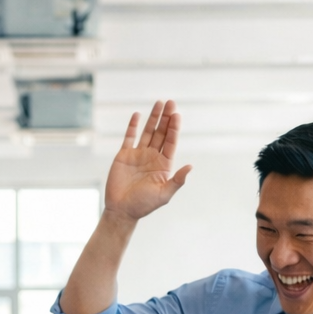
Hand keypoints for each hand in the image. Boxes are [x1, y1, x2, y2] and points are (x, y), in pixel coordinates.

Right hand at [102, 101, 192, 222]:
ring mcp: (138, 154)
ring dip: (153, 118)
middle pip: (161, 133)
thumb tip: (191, 166)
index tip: (176, 115)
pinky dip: (133, 126)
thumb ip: (177, 180)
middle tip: (171, 103)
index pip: (171, 142)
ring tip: (159, 103)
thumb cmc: (143, 205)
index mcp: (163, 165)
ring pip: (148, 132)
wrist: (121, 210)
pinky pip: (129, 137)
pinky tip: (138, 115)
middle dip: (166, 118)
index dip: (174, 129)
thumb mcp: (164, 194)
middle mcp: (152, 157)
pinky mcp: (124, 155)